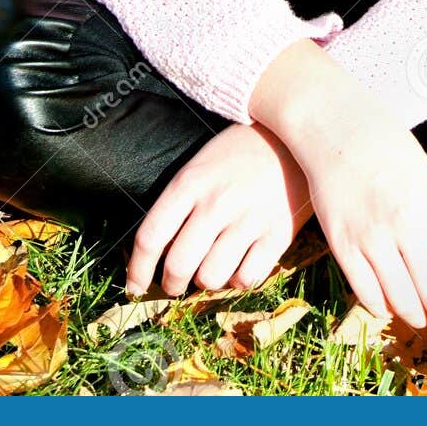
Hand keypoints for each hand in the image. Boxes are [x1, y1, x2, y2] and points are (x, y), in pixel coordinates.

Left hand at [123, 122, 312, 298]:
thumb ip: (178, 206)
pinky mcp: (278, 235)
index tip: (133, 287)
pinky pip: (246, 279)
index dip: (137, 269)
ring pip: (211, 278)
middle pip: (178, 265)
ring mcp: (249, 220)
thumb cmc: (238, 155)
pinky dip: (240, 279)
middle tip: (175, 283)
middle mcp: (217, 203)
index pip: (151, 236)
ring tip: (213, 266)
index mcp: (190, 182)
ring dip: (207, 280)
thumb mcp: (200, 167)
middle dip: (171, 284)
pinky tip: (241, 262)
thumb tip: (159, 256)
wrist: (293, 138)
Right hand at [295, 106, 426, 339]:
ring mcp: (373, 236)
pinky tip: (388, 304)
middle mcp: (409, 224)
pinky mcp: (343, 244)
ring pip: (402, 300)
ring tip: (419, 317)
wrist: (338, 128)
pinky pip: (367, 292)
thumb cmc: (390, 151)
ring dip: (414, 316)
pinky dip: (381, 306)